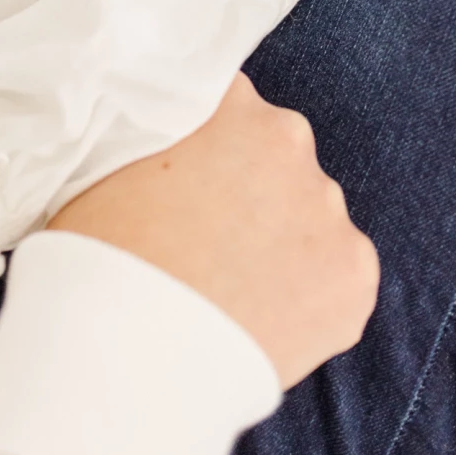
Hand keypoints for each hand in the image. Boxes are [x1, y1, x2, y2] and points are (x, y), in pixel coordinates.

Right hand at [46, 74, 378, 390]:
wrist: (131, 355)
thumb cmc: (100, 254)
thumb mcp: (106, 162)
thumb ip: (150, 133)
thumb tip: (159, 135)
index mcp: (229, 101)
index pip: (226, 99)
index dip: (206, 137)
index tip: (187, 170)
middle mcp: (288, 140)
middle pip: (274, 152)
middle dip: (249, 183)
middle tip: (205, 233)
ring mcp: (328, 209)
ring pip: (308, 214)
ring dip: (279, 236)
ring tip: (230, 284)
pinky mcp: (355, 276)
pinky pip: (336, 274)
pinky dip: (308, 291)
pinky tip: (262, 315)